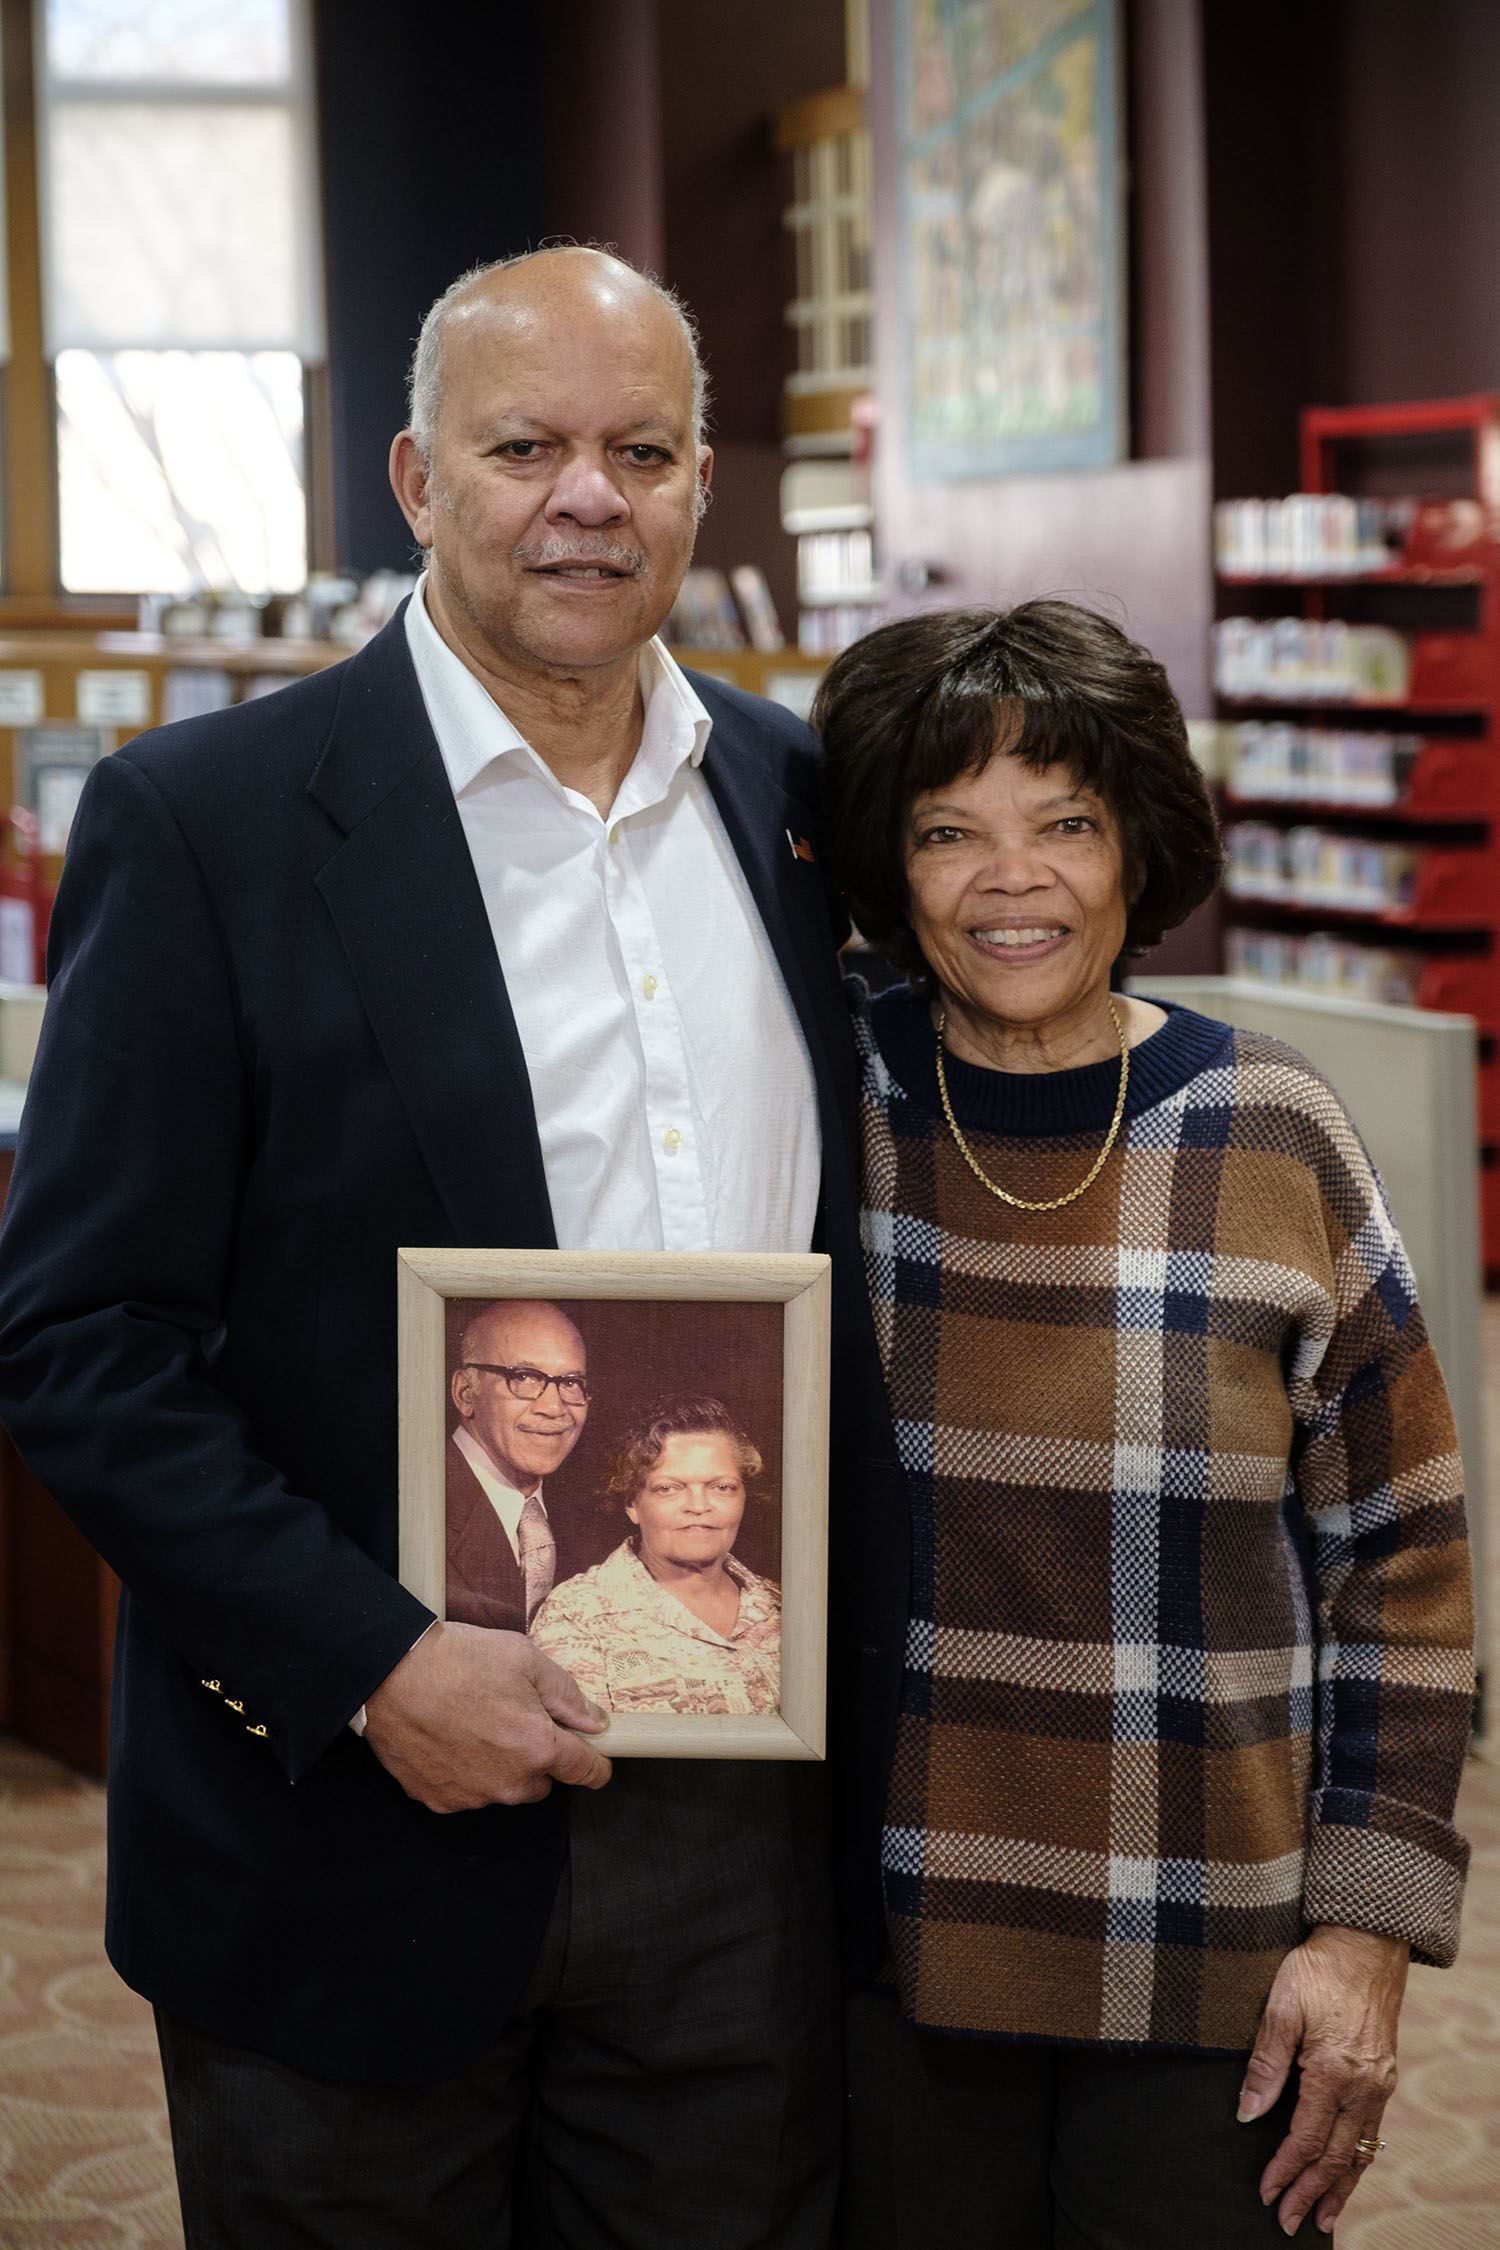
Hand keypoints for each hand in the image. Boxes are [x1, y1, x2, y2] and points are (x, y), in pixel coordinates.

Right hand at [362, 1619, 611, 1811]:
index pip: (585, 1772)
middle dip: (536, 1757)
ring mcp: (472, 1796)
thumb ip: (567, 1694)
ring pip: (503, 1788)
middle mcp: (509, 1782)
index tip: (596, 1759)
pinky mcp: (439, 1800)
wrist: (390, 1674)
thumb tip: (595, 1721)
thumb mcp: (525, 1659)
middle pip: (541, 1782)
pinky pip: (466, 1791)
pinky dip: (465, 1773)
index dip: (595, 1764)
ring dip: (500, 1767)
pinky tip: (450, 1739)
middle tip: (514, 1720)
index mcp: (537, 1747)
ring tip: (475, 1725)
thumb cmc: (458, 1661)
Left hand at [1238, 1923, 1408, 2235]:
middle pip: (1334, 2156)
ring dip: (1340, 2188)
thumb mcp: (1280, 2008)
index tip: (1266, 2193)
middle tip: (1289, 2222)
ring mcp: (1379, 2084)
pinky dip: (1358, 2161)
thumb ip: (1264, 2064)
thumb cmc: (1317, 1969)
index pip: (1305, 2138)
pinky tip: (1347, 2173)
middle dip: (1310, 2192)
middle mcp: (1362, 2086)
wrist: (1366, 1944)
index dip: (1284, 2169)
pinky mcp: (1384, 2077)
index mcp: (1332, 2071)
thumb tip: (1246, 2113)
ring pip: (1359, 2151)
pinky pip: (1372, 2133)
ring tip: (1322, 2219)